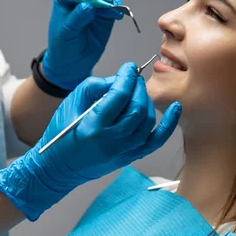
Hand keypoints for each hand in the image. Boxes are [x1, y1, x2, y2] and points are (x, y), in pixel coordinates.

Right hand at [0, 63, 180, 220]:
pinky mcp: (129, 158)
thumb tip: (122, 79)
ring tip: (139, 92)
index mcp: (93, 126)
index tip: (129, 68)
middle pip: (136, 108)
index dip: (127, 77)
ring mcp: (122, 152)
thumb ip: (97, 86)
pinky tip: (176, 108)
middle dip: (138, 88)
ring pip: (146, 122)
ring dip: (146, 101)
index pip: (119, 96)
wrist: (59, 168)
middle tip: (133, 79)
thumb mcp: (72, 103)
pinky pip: (155, 141)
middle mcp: (110, 141)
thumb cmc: (62, 133)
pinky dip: (168, 124)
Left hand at [41, 0, 122, 89]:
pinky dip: (118, 9)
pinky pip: (113, 8)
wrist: (72, 63)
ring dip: (111, 0)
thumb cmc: (63, 46)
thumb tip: (88, 5)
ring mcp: (94, 7)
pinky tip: (119, 14)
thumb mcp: (66, 32)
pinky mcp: (105, 16)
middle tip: (106, 0)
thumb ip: (77, 18)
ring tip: (114, 9)